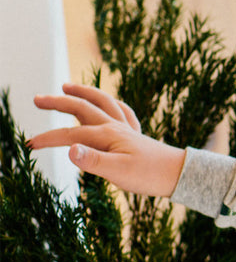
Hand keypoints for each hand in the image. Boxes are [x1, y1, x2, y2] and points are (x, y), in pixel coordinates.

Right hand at [29, 83, 185, 197]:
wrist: (179, 175)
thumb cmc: (149, 175)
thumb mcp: (118, 173)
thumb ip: (93, 161)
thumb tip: (70, 151)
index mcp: (107, 135)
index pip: (70, 136)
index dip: (48, 139)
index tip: (29, 145)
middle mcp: (115, 127)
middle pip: (82, 108)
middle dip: (58, 102)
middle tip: (37, 99)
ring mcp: (127, 129)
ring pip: (102, 103)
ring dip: (84, 93)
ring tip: (67, 87)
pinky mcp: (137, 135)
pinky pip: (123, 112)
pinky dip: (112, 105)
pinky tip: (108, 105)